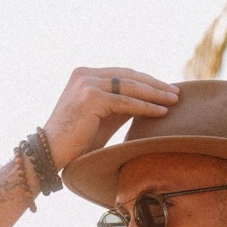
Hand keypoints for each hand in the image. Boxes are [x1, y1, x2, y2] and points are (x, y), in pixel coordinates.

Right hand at [43, 67, 178, 169]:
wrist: (51, 153)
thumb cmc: (76, 141)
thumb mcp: (103, 118)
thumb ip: (121, 106)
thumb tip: (149, 101)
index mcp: (85, 75)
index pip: (123, 74)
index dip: (146, 81)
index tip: (166, 89)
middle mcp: (85, 74)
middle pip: (129, 76)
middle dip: (155, 85)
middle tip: (176, 92)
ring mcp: (87, 83)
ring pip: (130, 87)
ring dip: (155, 94)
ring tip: (174, 100)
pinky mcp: (91, 97)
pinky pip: (126, 102)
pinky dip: (146, 107)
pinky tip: (161, 112)